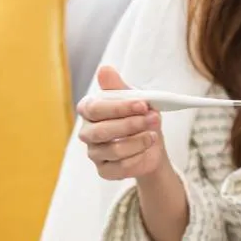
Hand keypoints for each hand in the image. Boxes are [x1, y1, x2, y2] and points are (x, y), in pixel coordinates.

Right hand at [77, 66, 168, 180]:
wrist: (152, 142)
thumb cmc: (139, 115)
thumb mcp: (135, 98)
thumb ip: (118, 86)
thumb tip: (104, 69)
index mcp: (89, 109)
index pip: (95, 108)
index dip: (119, 107)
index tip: (142, 104)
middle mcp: (87, 132)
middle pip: (101, 131)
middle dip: (131, 125)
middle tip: (154, 119)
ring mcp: (94, 153)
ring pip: (113, 150)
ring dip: (138, 142)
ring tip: (154, 135)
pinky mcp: (104, 170)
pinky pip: (120, 167)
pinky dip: (138, 158)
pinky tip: (148, 150)